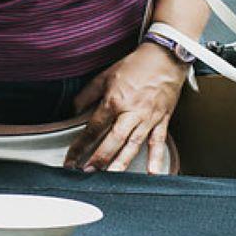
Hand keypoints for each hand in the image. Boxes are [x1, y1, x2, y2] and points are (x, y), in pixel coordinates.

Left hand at [64, 45, 186, 172]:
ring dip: (122, 162)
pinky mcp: (162, 120)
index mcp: (114, 101)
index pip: (93, 128)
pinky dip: (156, 158)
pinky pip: (158, 141)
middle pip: (113, 140)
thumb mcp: (105, 75)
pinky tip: (152, 173)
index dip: (80, 145)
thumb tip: (74, 109)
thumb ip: (87, 94)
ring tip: (112, 177)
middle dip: (99, 158)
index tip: (71, 159)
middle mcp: (130, 112)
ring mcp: (147, 118)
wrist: (164, 57)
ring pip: (133, 144)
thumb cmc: (136, 65)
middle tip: (88, 172)